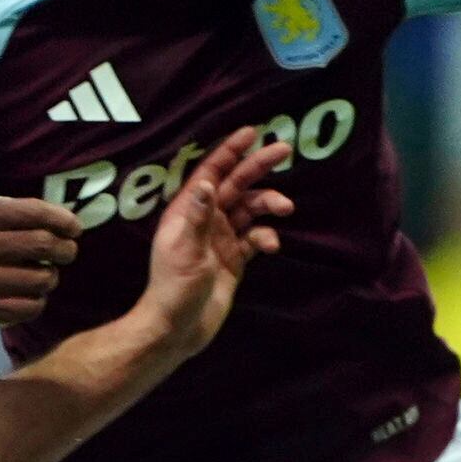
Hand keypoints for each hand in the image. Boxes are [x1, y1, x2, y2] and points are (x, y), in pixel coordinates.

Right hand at [0, 194, 81, 325]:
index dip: (63, 221)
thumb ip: (35, 215)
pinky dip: (39, 299)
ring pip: (43, 279)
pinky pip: (34, 306)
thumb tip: (72, 227)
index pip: (35, 213)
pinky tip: (30, 291)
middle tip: (66, 251)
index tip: (74, 229)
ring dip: (51, 276)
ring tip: (44, 272)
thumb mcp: (3, 215)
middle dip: (65, 249)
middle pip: (42, 244)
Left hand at [131, 125, 294, 354]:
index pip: (212, 172)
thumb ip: (198, 217)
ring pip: (251, 210)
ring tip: (286, 206)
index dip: (230, 151)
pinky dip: (266, 237)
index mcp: (188, 211)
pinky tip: (270, 246)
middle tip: (285, 149)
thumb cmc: (174, 289)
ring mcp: (222, 239)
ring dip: (268, 204)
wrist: (179, 329)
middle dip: (259, 166)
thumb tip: (207, 183)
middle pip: (237, 184)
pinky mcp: (235, 259)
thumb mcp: (185, 250)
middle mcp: (206, 219)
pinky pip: (255, 238)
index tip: (252, 132)